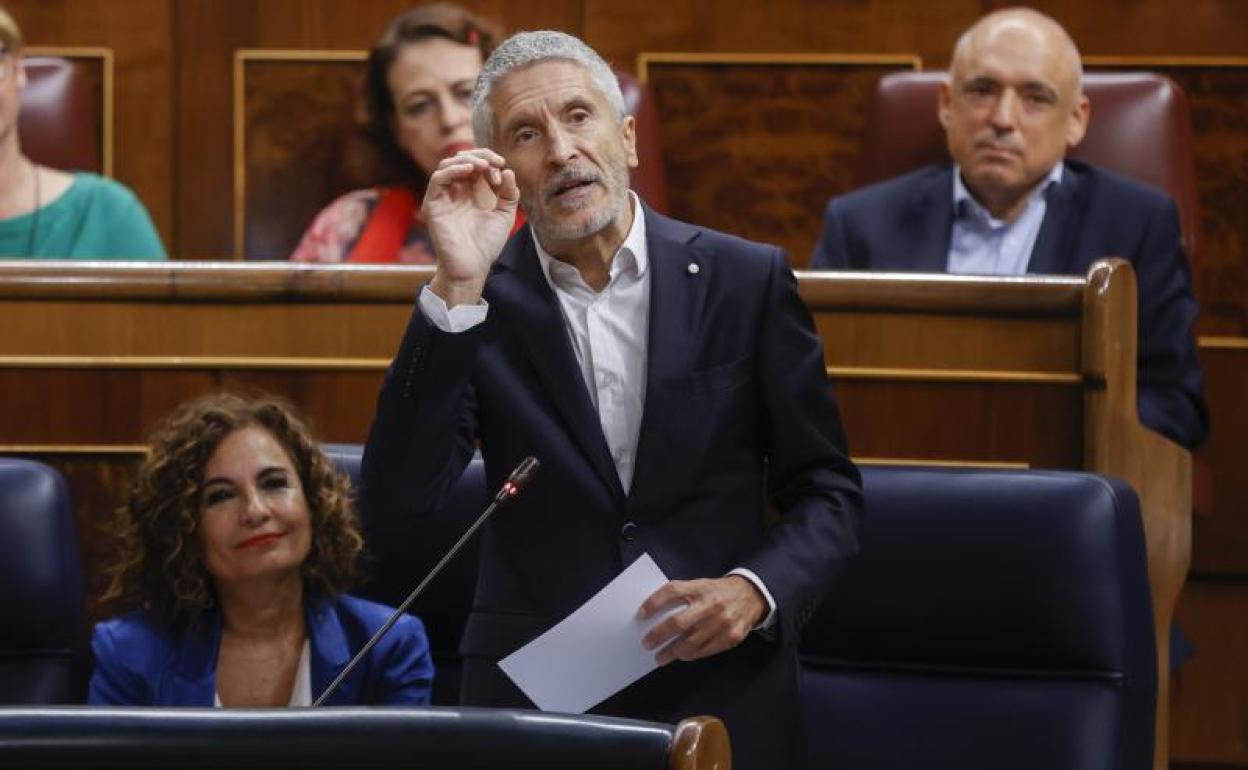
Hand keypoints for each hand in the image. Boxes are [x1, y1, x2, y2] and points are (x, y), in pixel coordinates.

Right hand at [422, 149, 519, 307]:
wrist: (472, 268)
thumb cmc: (486, 245)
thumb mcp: (504, 215)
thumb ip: (509, 194)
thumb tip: (507, 171)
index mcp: (471, 192)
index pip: (476, 164)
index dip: (490, 161)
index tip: (502, 168)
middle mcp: (455, 191)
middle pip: (461, 159)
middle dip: (480, 156)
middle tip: (495, 163)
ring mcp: (443, 197)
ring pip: (447, 165)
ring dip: (467, 159)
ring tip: (484, 165)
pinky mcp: (433, 205)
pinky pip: (437, 179)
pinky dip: (452, 169)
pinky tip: (469, 170)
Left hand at [638, 576, 766, 665]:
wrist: (752, 595)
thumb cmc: (718, 591)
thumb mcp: (701, 585)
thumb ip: (682, 596)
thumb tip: (655, 614)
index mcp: (701, 587)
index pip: (672, 591)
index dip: (654, 603)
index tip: (641, 615)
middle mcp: (711, 604)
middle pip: (678, 622)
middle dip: (659, 635)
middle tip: (647, 644)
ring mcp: (723, 622)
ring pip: (691, 642)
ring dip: (672, 652)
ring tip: (660, 657)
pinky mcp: (731, 637)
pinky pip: (705, 651)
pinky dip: (691, 655)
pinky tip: (682, 656)